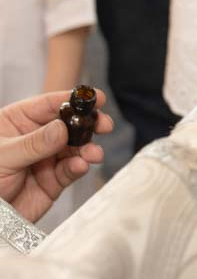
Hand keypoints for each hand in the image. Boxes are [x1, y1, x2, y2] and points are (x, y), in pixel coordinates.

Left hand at [0, 91, 111, 222]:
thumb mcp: (3, 157)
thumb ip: (34, 143)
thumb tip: (62, 128)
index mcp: (17, 121)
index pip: (48, 105)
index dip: (73, 99)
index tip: (96, 97)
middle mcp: (34, 137)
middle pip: (67, 124)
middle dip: (88, 124)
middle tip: (104, 125)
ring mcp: (45, 159)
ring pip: (74, 148)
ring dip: (87, 149)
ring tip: (94, 154)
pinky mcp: (52, 181)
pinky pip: (70, 170)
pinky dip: (79, 167)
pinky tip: (81, 166)